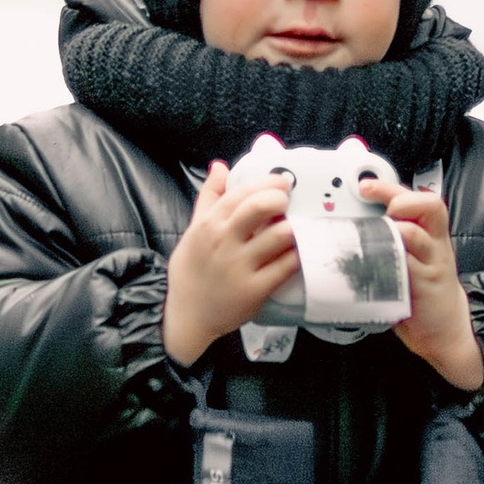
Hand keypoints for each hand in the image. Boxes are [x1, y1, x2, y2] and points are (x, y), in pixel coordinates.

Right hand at [163, 161, 298, 364]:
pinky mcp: (255, 290)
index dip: (267, 183)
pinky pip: (286, 266)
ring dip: (293, 228)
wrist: (187, 316)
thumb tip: (220, 167)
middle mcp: (224, 243)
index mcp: (208, 226)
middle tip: (288, 202)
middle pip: (260, 207)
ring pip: (279, 236)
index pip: (242, 192)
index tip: (282, 182)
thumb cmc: (191, 271)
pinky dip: (296, 255)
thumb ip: (209, 197)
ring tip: (294, 228)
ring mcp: (240, 267)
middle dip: (281, 198)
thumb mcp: (193, 231)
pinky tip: (296, 252)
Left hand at [367, 182, 483, 389]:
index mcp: (430, 233)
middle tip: (382, 211)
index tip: (365, 187)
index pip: (416, 197)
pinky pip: (408, 266)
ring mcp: (432, 263)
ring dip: (394, 230)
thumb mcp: (410, 258)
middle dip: (400, 200)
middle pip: (429, 205)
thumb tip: (353, 227)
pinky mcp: (426, 284)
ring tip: (377, 237)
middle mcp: (434, 243)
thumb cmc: (421, 291)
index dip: (391, 187)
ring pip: (417, 234)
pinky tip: (374, 264)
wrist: (444, 327)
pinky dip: (390, 261)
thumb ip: (391, 240)